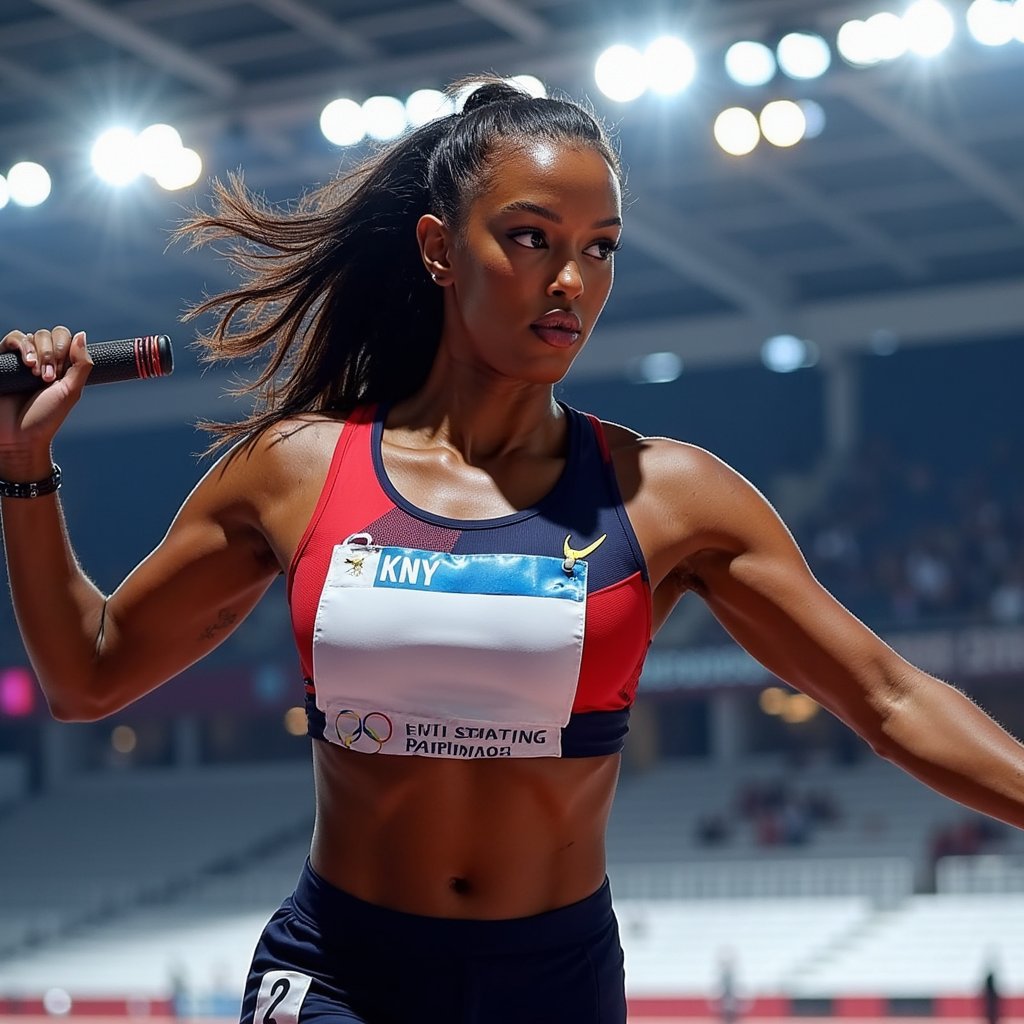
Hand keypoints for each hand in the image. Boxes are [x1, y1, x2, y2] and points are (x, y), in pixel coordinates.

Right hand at [0, 327, 92, 460]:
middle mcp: (42, 360)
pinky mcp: (4, 361)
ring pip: (32, 335)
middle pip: (49, 335)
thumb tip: (82, 334)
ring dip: (37, 352)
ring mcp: (22, 359)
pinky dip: (21, 345)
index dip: (64, 349)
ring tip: (35, 374)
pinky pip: (13, 338)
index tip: (60, 374)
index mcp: (61, 366)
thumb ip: (81, 364)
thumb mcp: (71, 391)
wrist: (19, 435)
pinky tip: (25, 363)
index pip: (65, 338)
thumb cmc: (46, 417)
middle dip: (50, 354)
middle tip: (46, 378)